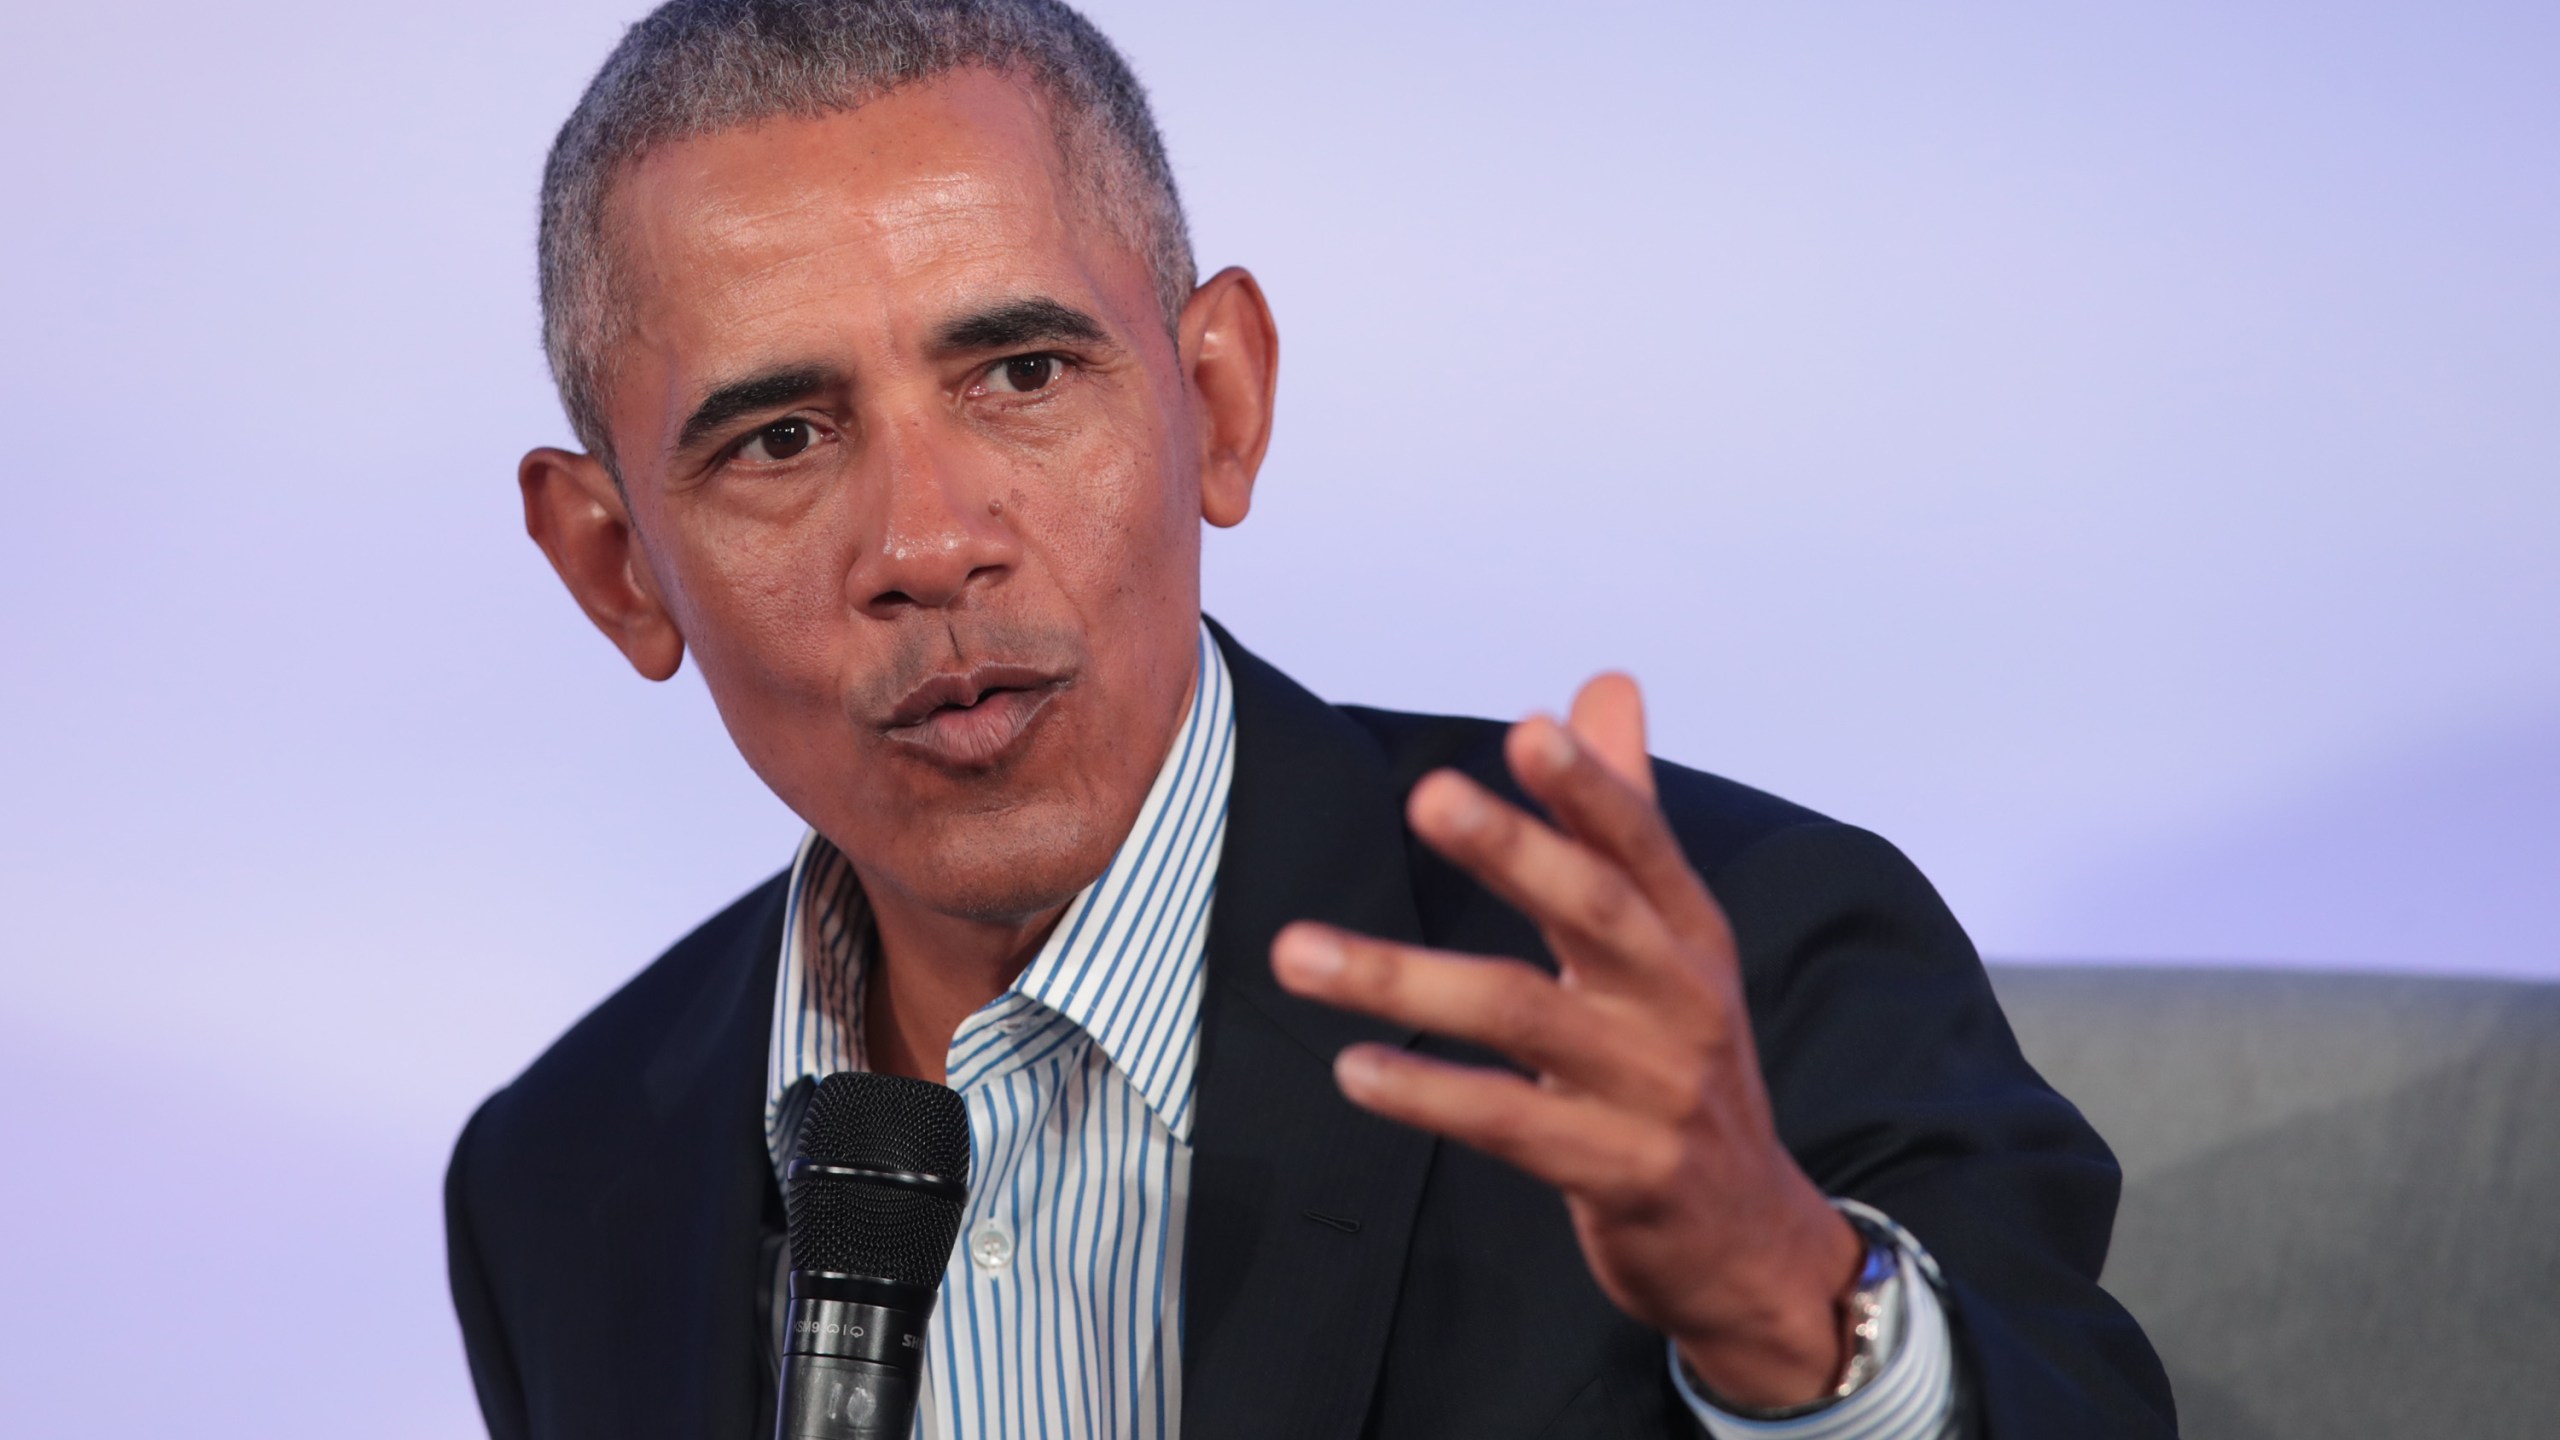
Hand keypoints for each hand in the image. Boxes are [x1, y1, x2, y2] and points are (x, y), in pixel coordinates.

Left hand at [1270, 675, 1863, 1407]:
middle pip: (1593, 911)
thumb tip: (1606, 685)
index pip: (1642, 844)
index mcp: (1690, 934)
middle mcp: (1681, 1001)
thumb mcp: (1672, 944)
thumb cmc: (1683, 1067)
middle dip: (1514, 850)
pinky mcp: (1620, 1173)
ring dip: (1403, 980)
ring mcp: (1654, 1091)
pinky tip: (1355, 1068)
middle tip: (1428, 794)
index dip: (1593, 786)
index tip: (1530, 727)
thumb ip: (1626, 817)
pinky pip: (1510, 1123)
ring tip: (1298, 952)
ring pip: (1522, 1017)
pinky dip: (1428, 1093)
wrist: (1748, 1241)